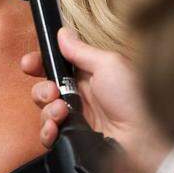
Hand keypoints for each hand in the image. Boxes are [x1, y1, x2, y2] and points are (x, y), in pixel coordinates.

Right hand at [20, 28, 171, 172]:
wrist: (144, 140)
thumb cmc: (134, 99)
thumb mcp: (109, 64)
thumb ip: (81, 50)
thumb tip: (63, 33)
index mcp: (89, 75)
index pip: (56, 66)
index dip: (40, 63)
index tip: (29, 64)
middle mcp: (80, 96)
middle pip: (45, 89)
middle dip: (42, 90)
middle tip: (53, 92)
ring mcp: (76, 119)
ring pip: (44, 112)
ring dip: (47, 110)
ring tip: (62, 112)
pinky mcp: (73, 140)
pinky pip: (49, 135)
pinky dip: (47, 131)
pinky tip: (56, 128)